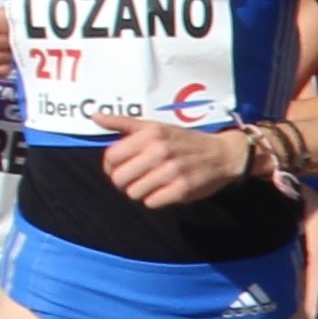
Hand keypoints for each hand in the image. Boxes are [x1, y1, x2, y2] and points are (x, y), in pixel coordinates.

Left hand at [105, 118, 250, 207]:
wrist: (222, 153)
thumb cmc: (184, 140)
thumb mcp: (156, 126)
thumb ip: (124, 123)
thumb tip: (95, 116)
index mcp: (150, 133)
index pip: (111, 157)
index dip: (111, 166)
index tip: (121, 167)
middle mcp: (160, 150)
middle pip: (119, 179)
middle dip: (125, 182)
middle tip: (137, 177)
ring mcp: (171, 171)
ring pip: (134, 193)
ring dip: (141, 191)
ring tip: (153, 183)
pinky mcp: (182, 189)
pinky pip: (151, 202)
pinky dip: (155, 199)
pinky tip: (165, 190)